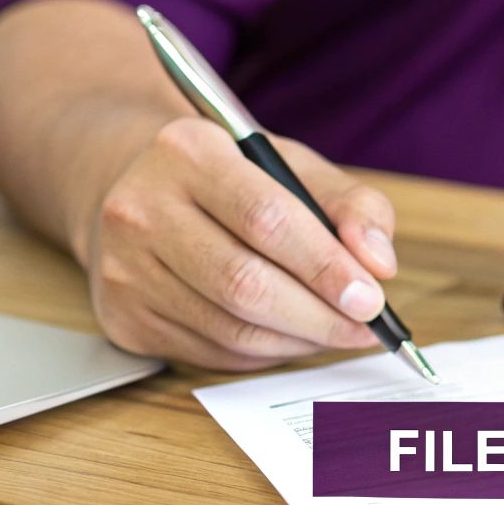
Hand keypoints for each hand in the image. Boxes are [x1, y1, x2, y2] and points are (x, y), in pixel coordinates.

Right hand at [79, 118, 397, 369]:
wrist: (136, 190)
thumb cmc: (231, 180)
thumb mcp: (293, 166)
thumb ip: (352, 205)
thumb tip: (379, 264)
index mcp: (189, 152)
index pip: (266, 219)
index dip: (325, 266)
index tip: (372, 298)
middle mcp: (142, 208)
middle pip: (244, 283)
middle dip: (319, 315)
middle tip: (365, 327)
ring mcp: (124, 268)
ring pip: (230, 328)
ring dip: (298, 340)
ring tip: (336, 331)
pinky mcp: (124, 317)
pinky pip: (212, 352)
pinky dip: (265, 352)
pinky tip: (290, 335)